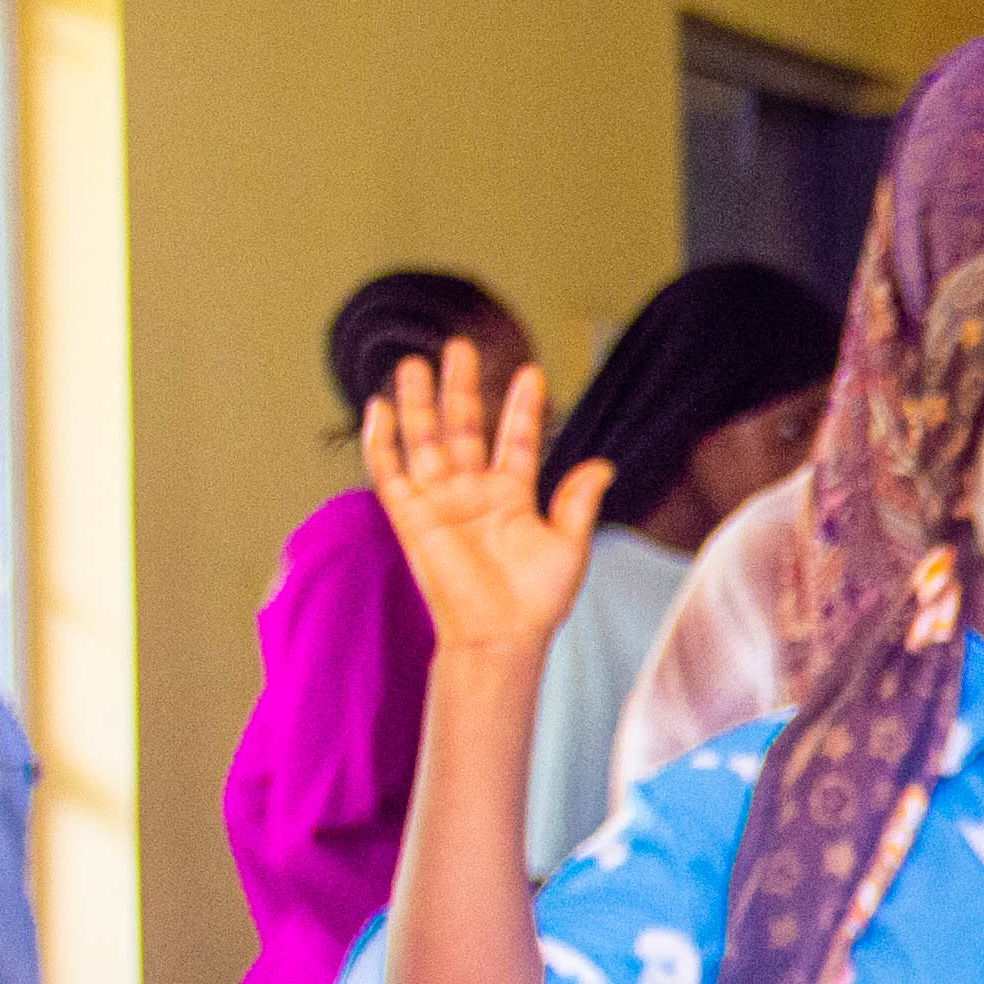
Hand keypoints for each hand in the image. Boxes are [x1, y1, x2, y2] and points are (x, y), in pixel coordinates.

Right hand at [364, 335, 596, 663]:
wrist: (500, 637)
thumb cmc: (538, 601)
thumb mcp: (570, 545)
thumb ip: (578, 501)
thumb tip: (603, 465)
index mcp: (513, 495)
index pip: (517, 438)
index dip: (523, 407)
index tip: (532, 372)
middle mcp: (473, 491)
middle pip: (464, 427)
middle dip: (462, 387)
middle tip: (460, 346)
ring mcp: (440, 501)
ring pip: (425, 439)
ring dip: (420, 402)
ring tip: (417, 362)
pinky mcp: (410, 517)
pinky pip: (388, 472)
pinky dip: (381, 441)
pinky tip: (379, 406)